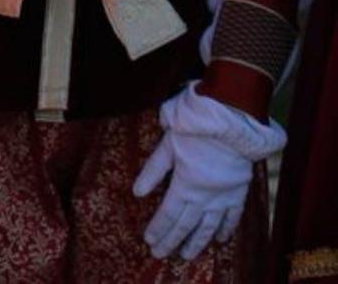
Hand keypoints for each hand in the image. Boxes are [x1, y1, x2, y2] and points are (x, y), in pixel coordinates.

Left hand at [133, 84, 282, 260]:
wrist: (233, 122)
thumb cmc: (195, 127)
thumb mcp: (168, 143)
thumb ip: (153, 170)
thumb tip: (138, 192)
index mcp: (184, 184)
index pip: (168, 214)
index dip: (159, 229)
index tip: (150, 241)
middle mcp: (204, 197)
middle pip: (186, 224)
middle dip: (172, 241)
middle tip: (161, 255)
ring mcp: (223, 196)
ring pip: (209, 227)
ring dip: (197, 242)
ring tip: (188, 256)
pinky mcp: (239, 191)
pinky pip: (233, 217)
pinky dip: (227, 229)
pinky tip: (221, 240)